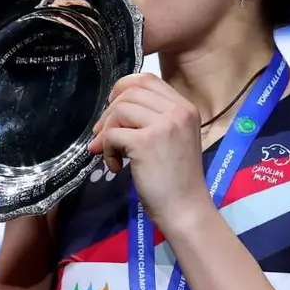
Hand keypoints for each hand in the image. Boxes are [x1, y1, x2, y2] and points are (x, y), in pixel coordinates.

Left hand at [88, 73, 210, 228]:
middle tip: (103, 136)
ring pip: (119, 110)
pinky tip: (117, 168)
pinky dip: (106, 151)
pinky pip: (111, 135)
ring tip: (113, 155)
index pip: (148, 80)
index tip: (114, 110)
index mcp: (186, 108)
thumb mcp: (174, 139)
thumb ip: (151, 120)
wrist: (186, 209)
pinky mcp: (145, 143)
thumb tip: (109, 112)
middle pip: (130, 92)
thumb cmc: (178, 180)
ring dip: (107, 132)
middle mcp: (178, 111)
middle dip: (110, 112)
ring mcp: (163, 125)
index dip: (124, 89)